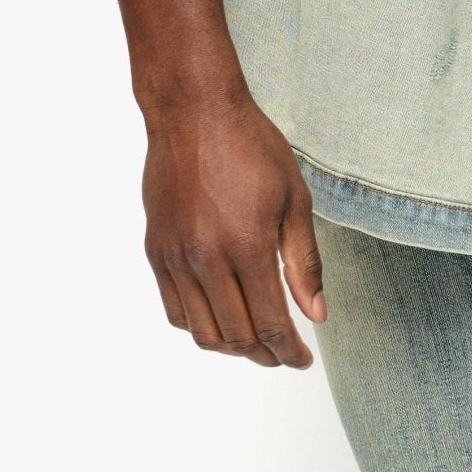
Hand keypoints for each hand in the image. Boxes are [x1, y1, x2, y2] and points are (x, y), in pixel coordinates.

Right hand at [141, 89, 326, 365]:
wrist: (194, 111)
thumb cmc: (250, 145)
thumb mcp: (293, 197)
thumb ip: (304, 261)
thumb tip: (316, 313)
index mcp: (247, 245)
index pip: (271, 324)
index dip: (290, 352)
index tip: (303, 360)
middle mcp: (207, 258)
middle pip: (236, 336)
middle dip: (265, 354)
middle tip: (284, 352)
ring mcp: (177, 257)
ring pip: (201, 332)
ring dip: (231, 346)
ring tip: (254, 340)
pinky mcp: (156, 250)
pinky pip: (174, 309)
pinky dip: (198, 326)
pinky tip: (218, 316)